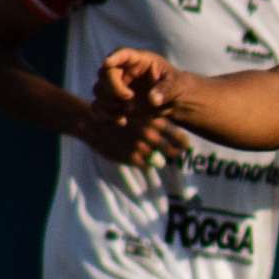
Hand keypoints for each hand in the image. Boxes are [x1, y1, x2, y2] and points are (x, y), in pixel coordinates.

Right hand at [77, 106, 191, 169]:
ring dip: (159, 159)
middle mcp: (151, 135)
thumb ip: (156, 123)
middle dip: (174, 154)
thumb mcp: (140, 112)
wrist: (93, 122)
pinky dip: (146, 163)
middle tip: (175, 154)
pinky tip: (142, 158)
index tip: (185, 147)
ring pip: (159, 160)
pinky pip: (146, 165)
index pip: (179, 137)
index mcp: (155, 121)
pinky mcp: (131, 158)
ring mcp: (141, 148)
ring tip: (157, 156)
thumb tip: (172, 134)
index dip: (184, 144)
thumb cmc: (119, 115)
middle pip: (173, 152)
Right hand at [95, 47, 181, 119]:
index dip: (114, 57)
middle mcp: (123, 70)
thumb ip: (166, 90)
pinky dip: (106, 114)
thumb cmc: (176, 86)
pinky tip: (122, 121)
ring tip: (129, 111)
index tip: (107, 63)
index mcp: (139, 61)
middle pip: (104, 73)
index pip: (123, 54)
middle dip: (113, 88)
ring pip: (98, 90)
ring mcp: (116, 85)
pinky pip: (99, 105)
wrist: (172, 101)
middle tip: (130, 98)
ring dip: (109, 103)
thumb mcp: (176, 85)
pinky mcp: (113, 100)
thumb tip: (153, 100)